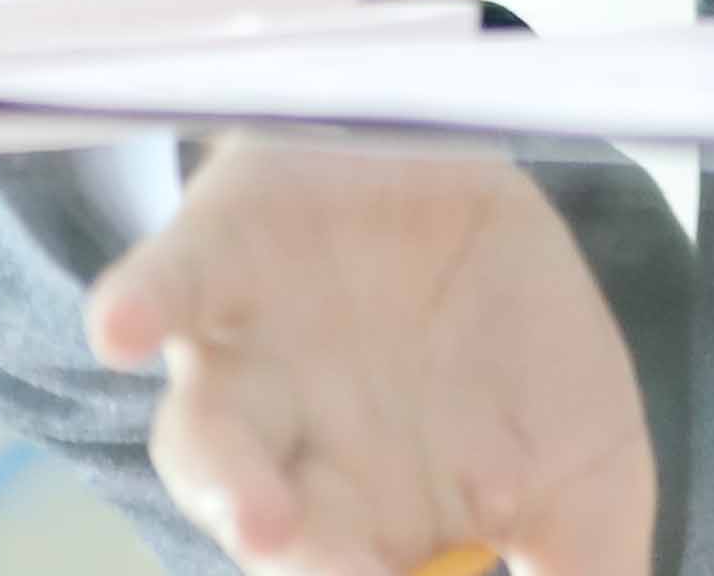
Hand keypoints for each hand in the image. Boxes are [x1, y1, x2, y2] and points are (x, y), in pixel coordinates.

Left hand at [88, 136, 656, 575]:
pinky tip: (125, 332)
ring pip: (209, 437)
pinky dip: (140, 306)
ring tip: (267, 525)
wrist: (463, 177)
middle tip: (342, 572)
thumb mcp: (589, 464)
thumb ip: (589, 565)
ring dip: (229, 483)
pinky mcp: (217, 252)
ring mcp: (247, 359)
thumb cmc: (518, 344)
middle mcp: (293, 459)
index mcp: (369, 531)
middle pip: (278, 533)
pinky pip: (165, 286)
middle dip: (308, 562)